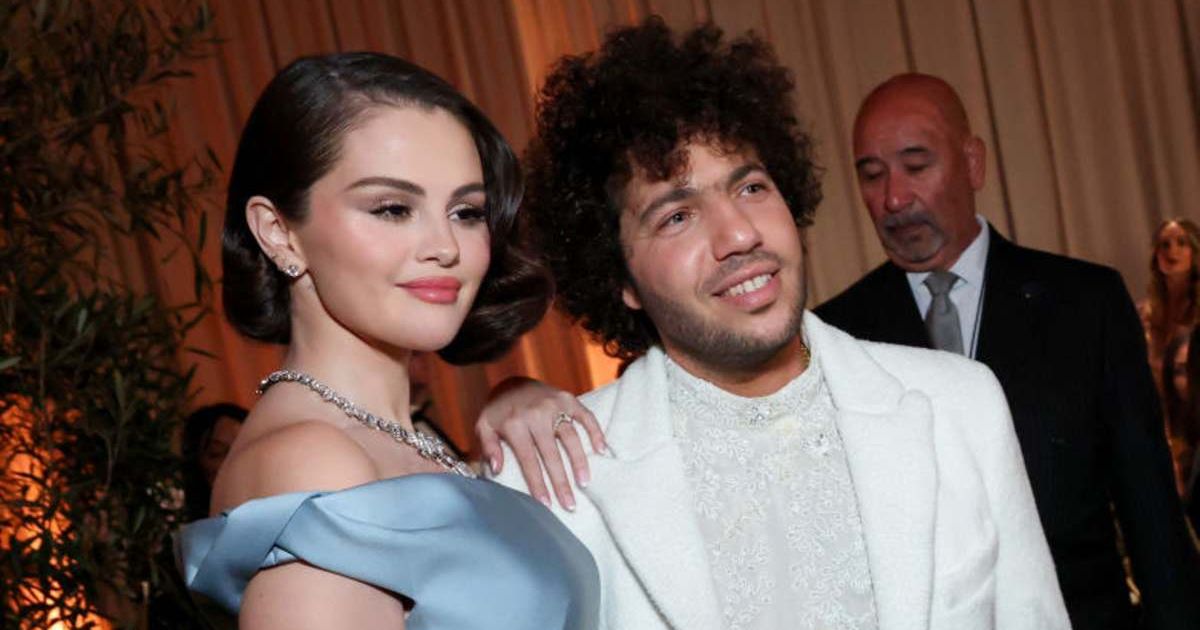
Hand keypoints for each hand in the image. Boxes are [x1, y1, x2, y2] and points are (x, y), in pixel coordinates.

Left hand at [476, 376, 607, 510]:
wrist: (512, 381)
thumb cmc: (498, 411)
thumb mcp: (484, 426)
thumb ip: (488, 447)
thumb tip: (497, 469)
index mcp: (514, 423)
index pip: (529, 460)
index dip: (538, 483)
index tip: (546, 504)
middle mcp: (536, 414)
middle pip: (552, 454)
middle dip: (561, 482)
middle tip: (569, 504)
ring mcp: (554, 405)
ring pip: (571, 437)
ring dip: (579, 461)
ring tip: (584, 483)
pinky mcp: (568, 399)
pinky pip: (586, 416)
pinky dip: (595, 432)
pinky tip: (602, 450)